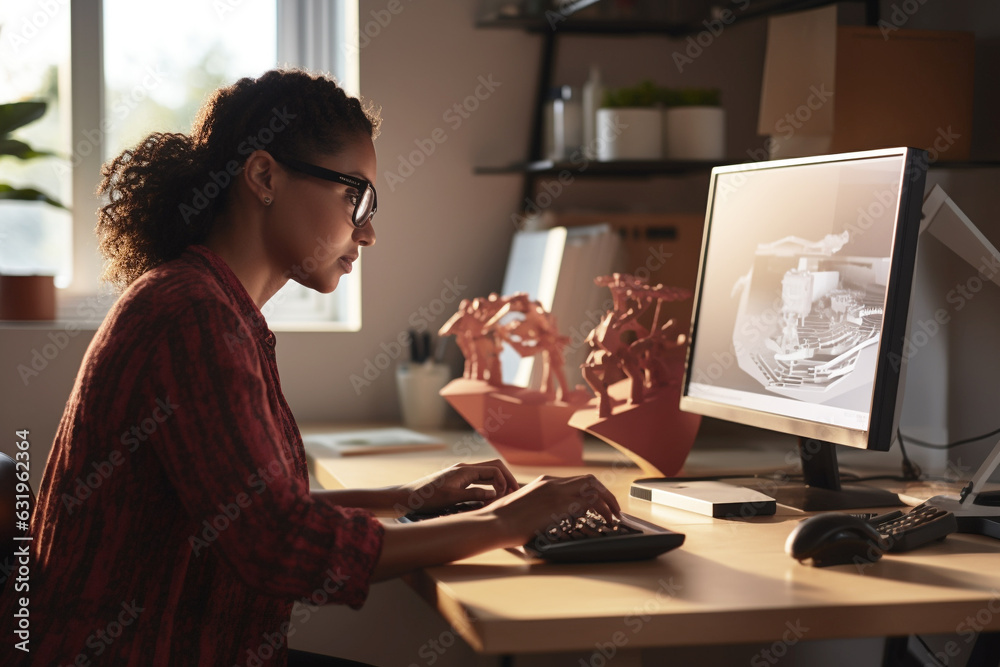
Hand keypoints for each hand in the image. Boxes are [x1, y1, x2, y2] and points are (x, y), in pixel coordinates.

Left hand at [397, 459, 519, 513]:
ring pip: (486, 474)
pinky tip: (489, 499)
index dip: (505, 481)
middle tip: (514, 493)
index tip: (508, 496)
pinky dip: (488, 487)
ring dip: (498, 483)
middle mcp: (464, 469)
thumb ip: (473, 495)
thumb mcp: (450, 498)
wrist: (406, 497)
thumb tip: (493, 495)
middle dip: (506, 478)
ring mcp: (460, 474)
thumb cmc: (426, 498)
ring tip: (504, 497)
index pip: (494, 469)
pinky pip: (478, 481)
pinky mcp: (457, 482)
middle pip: (493, 467)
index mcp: (465, 470)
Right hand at [479, 474, 620, 545]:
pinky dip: (603, 510)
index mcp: (544, 482)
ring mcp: (556, 492)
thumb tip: (551, 518)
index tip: (599, 503)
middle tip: (614, 509)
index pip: (576, 481)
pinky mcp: (559, 505)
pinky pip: (590, 502)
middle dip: (606, 494)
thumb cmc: (502, 520)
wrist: (494, 523)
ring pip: (593, 488)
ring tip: (615, 516)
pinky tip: (606, 521)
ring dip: (608, 501)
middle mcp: (553, 483)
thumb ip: (540, 508)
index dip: (592, 491)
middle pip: (589, 480)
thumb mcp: (524, 507)